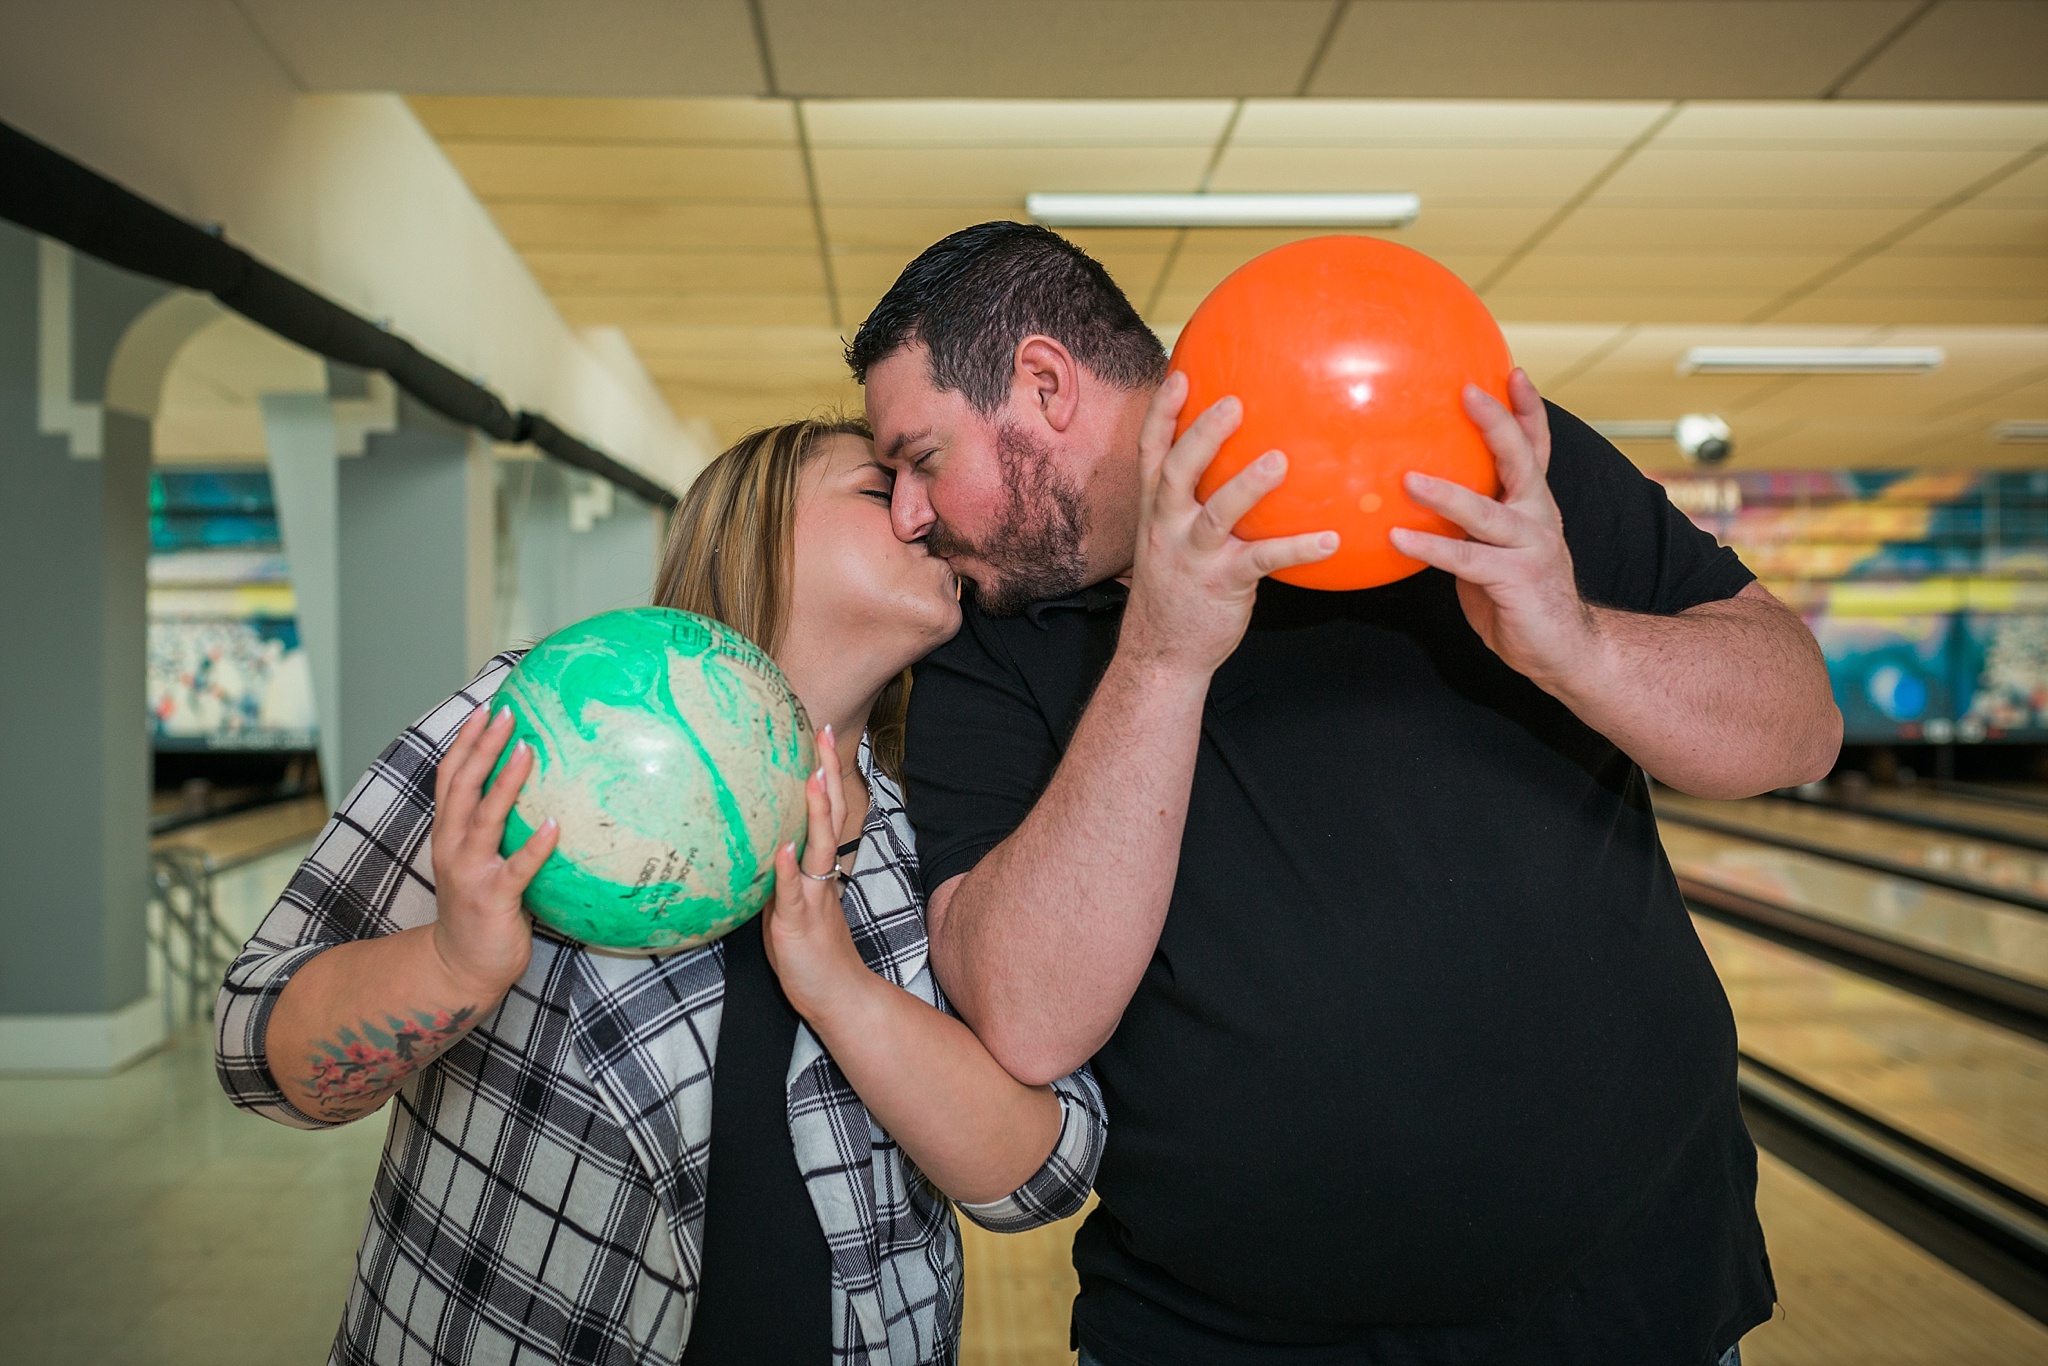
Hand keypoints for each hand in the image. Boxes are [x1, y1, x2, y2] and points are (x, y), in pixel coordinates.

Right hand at [428, 705, 554, 999]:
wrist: (461, 966)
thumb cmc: (480, 908)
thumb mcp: (479, 861)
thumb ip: (495, 829)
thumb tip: (537, 792)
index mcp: (449, 834)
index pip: (452, 777)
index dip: (466, 742)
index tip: (486, 709)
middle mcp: (452, 846)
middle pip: (463, 786)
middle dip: (483, 747)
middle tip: (507, 713)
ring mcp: (470, 872)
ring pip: (486, 818)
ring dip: (506, 782)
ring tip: (528, 751)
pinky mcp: (493, 898)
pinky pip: (518, 867)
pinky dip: (535, 845)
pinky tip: (554, 824)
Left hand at [762, 726, 872, 1023]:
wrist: (838, 995)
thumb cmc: (810, 955)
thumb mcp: (788, 908)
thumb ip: (777, 880)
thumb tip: (754, 852)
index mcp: (818, 871)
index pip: (824, 813)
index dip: (824, 775)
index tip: (820, 736)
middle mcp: (821, 877)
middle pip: (829, 816)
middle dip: (827, 773)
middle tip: (826, 732)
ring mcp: (813, 898)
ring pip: (816, 848)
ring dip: (815, 812)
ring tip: (812, 776)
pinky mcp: (798, 923)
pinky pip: (792, 893)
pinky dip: (787, 869)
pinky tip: (781, 847)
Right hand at [1119, 371, 1338, 677]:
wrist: (1161, 652)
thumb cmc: (1179, 588)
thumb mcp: (1173, 539)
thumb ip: (1196, 502)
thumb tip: (1247, 461)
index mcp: (1155, 509)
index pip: (1150, 452)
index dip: (1162, 413)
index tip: (1179, 374)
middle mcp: (1167, 527)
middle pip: (1176, 471)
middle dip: (1201, 435)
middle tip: (1233, 403)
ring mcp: (1191, 556)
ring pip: (1216, 513)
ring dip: (1247, 486)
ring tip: (1279, 461)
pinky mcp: (1221, 584)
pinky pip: (1261, 561)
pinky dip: (1297, 548)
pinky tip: (1331, 539)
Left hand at [1389, 369, 1597, 693]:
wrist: (1564, 649)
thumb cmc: (1519, 597)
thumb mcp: (1494, 548)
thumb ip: (1470, 522)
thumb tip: (1417, 495)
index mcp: (1534, 504)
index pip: (1535, 447)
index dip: (1527, 409)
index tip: (1512, 371)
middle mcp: (1539, 516)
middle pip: (1521, 459)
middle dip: (1496, 422)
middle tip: (1467, 392)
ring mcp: (1531, 546)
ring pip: (1487, 511)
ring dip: (1447, 493)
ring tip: (1409, 479)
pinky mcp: (1517, 579)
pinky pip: (1467, 560)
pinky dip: (1432, 548)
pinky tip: (1398, 540)